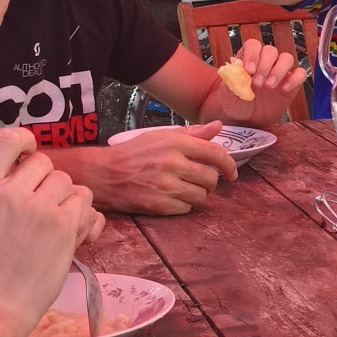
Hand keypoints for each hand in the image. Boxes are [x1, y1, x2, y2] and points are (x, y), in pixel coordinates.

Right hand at [0, 129, 99, 336]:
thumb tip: (30, 163)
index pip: (8, 139)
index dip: (26, 142)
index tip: (30, 155)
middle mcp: (9, 192)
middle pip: (45, 162)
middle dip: (48, 183)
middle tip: (41, 210)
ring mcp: (37, 207)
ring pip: (68, 182)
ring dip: (67, 200)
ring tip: (55, 225)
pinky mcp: (62, 225)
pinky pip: (85, 203)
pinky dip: (84, 217)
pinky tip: (73, 234)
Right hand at [92, 122, 237, 214]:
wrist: (104, 174)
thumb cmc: (133, 153)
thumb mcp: (161, 136)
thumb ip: (192, 134)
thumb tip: (218, 127)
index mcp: (176, 143)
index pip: (215, 154)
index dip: (229, 165)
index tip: (231, 173)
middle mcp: (172, 164)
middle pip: (211, 179)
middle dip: (209, 182)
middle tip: (199, 180)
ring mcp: (165, 186)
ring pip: (200, 196)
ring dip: (196, 194)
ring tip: (182, 188)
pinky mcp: (158, 205)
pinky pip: (186, 209)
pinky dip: (182, 205)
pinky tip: (171, 196)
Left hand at [211, 40, 307, 127]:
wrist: (249, 121)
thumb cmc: (238, 105)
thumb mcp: (227, 97)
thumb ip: (227, 85)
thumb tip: (231, 73)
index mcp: (248, 60)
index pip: (253, 46)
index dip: (252, 54)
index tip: (249, 70)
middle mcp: (265, 62)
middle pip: (270, 50)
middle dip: (264, 66)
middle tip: (258, 83)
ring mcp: (280, 71)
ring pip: (286, 58)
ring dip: (278, 70)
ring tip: (269, 86)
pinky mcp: (292, 83)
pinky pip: (300, 74)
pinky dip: (294, 79)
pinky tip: (284, 89)